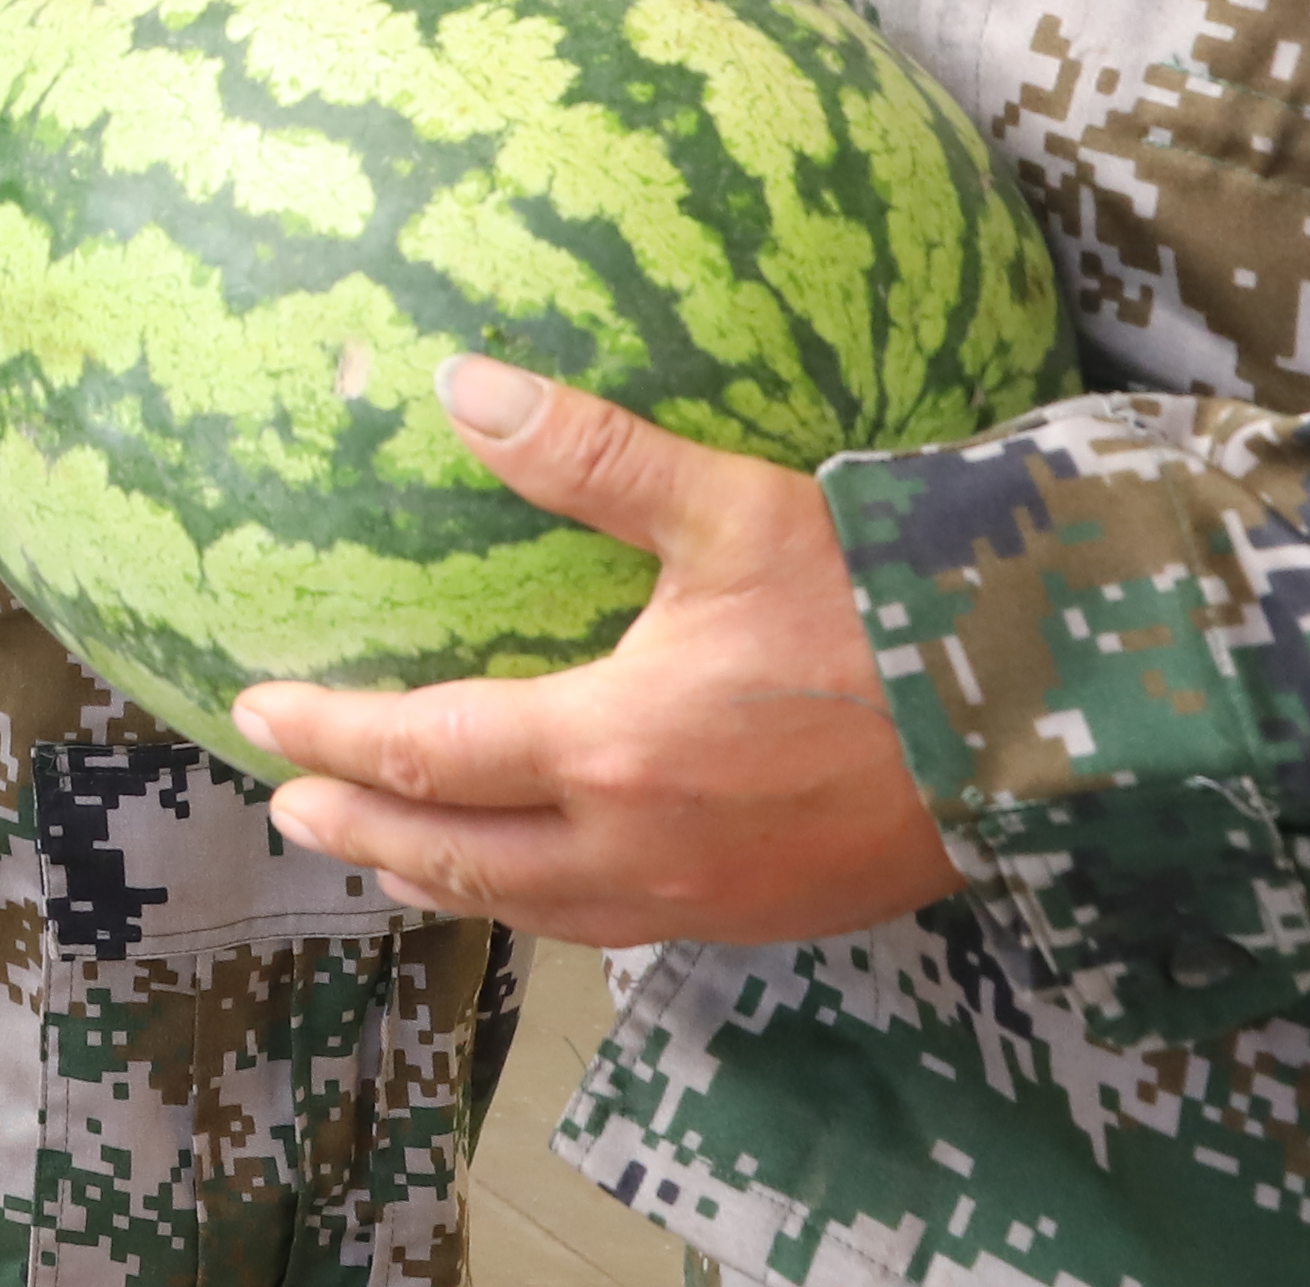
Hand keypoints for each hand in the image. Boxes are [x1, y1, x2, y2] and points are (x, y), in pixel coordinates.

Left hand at [242, 357, 961, 945]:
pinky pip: (612, 927)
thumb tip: (458, 382)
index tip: (258, 717)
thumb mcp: (731, 510)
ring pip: (533, 908)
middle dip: (361, 829)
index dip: (329, 737)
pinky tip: (532, 887)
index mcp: (612, 746)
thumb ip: (588, 454)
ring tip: (384, 858)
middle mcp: (637, 842)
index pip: (422, 752)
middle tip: (286, 805)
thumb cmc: (890, 609)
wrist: (1051, 722)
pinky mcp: (759, 913)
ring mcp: (700, 893)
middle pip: (456, 853)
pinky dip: (541, 909)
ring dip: (444, 879)